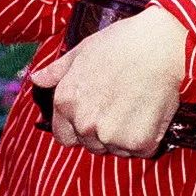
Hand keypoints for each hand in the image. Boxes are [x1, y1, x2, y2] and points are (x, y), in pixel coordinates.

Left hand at [30, 8, 186, 156]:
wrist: (158, 46)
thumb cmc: (119, 43)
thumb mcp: (80, 51)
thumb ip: (56, 71)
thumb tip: (36, 79)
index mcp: (66, 102)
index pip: (64, 136)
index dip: (77, 127)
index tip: (94, 113)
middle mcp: (84, 123)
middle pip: (91, 144)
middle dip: (102, 130)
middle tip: (118, 103)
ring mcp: (112, 136)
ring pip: (115, 150)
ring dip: (123, 136)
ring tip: (133, 104)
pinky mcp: (139, 143)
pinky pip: (139, 151)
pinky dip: (145, 138)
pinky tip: (148, 111)